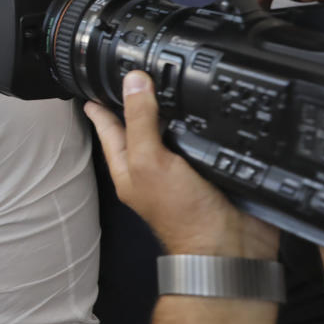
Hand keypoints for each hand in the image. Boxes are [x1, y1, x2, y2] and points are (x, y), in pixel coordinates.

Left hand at [84, 71, 278, 258]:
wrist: (229, 245)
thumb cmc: (182, 216)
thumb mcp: (150, 161)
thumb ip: (140, 121)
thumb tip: (134, 82)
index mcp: (129, 167)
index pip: (108, 128)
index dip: (100, 106)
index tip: (94, 84)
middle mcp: (153, 167)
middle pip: (138, 127)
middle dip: (133, 103)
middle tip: (129, 78)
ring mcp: (181, 168)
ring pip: (169, 132)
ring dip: (168, 111)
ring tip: (163, 87)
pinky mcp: (208, 169)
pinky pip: (199, 140)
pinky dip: (199, 125)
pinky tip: (202, 112)